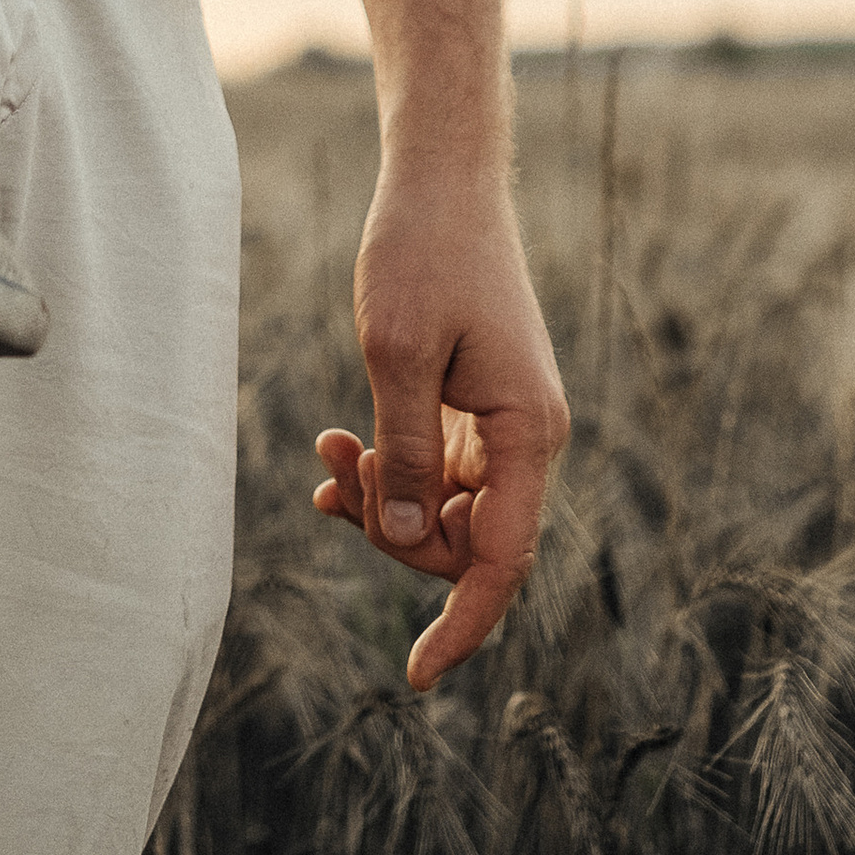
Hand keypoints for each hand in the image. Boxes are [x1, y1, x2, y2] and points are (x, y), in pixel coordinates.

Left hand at [312, 159, 570, 691]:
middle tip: (339, 468)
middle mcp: (526, 437)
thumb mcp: (399, 355)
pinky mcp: (476, 405)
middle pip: (465, 543)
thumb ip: (405, 457)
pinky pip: (435, 472)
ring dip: (383, 498)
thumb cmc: (423, 252)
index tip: (414, 676)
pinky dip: (388, 471)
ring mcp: (502, 423)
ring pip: (444, 511)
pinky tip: (338, 453)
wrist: (442, 178)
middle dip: (395, 531)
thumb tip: (411, 545)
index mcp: (527, 432)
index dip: (460, 625)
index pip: (500, 561)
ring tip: (328, 449)